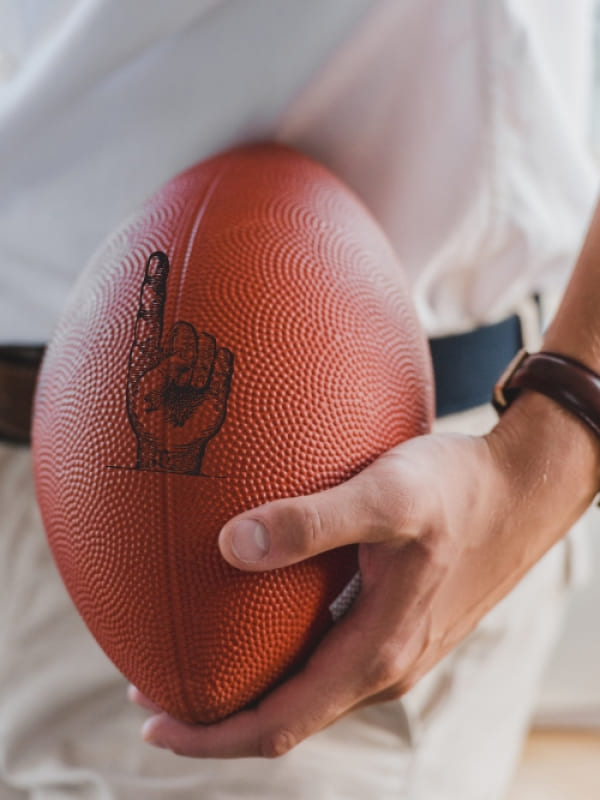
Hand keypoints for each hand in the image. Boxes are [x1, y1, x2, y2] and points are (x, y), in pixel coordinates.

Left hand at [126, 251, 232, 473]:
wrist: (178, 447)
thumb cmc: (152, 424)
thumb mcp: (142, 398)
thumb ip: (155, 373)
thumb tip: (181, 358)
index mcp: (148, 348)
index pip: (152, 310)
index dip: (155, 283)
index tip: (158, 256)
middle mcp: (174, 347)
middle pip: (186, 331)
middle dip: (182, 358)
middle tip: (174, 388)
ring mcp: (200, 357)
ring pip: (207, 344)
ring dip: (198, 374)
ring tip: (188, 395)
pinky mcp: (221, 369)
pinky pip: (224, 358)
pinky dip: (216, 375)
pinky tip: (205, 392)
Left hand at [129, 391, 599, 757]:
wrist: (523, 488)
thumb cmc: (459, 487)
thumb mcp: (388, 493)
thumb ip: (313, 519)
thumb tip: (230, 546)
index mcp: (378, 654)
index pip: (280, 723)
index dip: (211, 735)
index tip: (152, 721)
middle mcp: (386, 664)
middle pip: (288, 715)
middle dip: (219, 713)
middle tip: (157, 686)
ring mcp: (396, 646)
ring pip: (309, 688)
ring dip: (252, 682)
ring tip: (199, 653)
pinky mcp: (401, 620)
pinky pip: (330, 655)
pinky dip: (285, 652)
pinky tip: (265, 611)